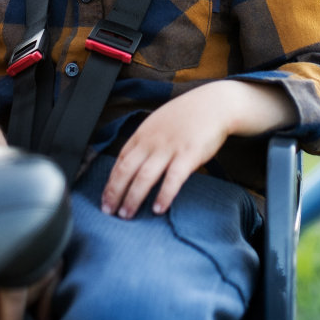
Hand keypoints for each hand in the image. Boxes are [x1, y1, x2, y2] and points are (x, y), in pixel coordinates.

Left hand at [101, 81, 292, 217]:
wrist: (214, 104)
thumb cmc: (186, 116)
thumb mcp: (158, 123)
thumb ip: (145, 142)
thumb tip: (133, 164)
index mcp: (142, 134)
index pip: (120, 161)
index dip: (110, 182)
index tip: (105, 199)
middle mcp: (152, 141)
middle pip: (126, 170)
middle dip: (114, 193)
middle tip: (108, 212)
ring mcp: (169, 148)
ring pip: (144, 176)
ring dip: (133, 198)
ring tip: (126, 215)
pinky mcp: (188, 155)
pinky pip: (172, 179)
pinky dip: (163, 195)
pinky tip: (157, 209)